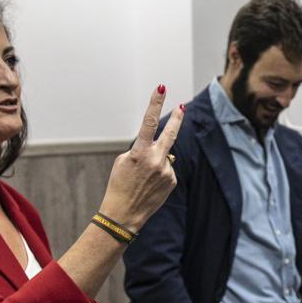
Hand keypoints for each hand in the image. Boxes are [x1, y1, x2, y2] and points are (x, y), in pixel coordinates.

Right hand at [99, 86, 183, 230]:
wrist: (123, 214)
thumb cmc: (119, 185)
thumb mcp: (123, 162)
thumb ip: (142, 150)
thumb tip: (161, 147)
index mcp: (140, 152)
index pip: (149, 122)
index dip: (155, 103)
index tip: (162, 88)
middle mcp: (156, 160)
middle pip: (170, 134)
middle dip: (176, 118)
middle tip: (182, 106)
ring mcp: (166, 171)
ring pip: (165, 157)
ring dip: (156, 162)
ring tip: (144, 179)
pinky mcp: (172, 181)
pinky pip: (168, 170)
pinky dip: (160, 174)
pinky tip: (151, 185)